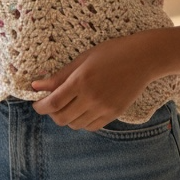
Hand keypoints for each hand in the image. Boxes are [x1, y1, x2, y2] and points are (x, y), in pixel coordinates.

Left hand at [30, 36, 153, 130]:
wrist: (143, 58)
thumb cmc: (112, 53)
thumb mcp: (82, 59)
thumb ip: (59, 76)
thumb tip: (36, 86)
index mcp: (81, 81)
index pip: (52, 103)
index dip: (40, 106)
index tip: (36, 102)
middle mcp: (91, 98)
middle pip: (61, 118)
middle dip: (51, 113)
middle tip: (50, 103)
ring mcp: (104, 108)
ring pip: (75, 125)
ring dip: (66, 117)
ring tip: (68, 104)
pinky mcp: (114, 114)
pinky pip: (91, 126)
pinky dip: (82, 121)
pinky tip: (83, 109)